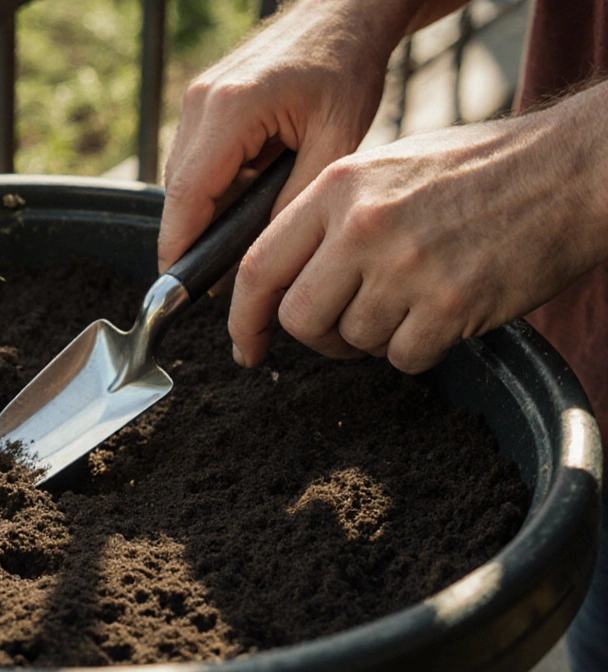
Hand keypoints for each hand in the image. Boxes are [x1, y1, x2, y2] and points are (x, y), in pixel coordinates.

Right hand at [157, 0, 418, 273]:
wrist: (344, 13)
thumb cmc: (347, 66)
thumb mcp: (336, 141)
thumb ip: (296, 199)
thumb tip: (264, 253)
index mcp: (231, 110)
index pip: (187, 195)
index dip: (178, 246)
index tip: (177, 284)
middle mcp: (201, 101)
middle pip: (179, 190)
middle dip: (191, 235)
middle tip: (215, 279)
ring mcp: (197, 98)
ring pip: (184, 176)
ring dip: (206, 209)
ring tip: (238, 240)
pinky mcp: (203, 100)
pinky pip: (196, 157)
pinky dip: (215, 185)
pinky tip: (248, 196)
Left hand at [228, 85, 607, 372]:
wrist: (570, 169)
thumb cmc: (477, 169)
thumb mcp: (385, 169)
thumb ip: (330, 218)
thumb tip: (281, 280)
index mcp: (336, 187)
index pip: (258, 267)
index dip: (244, 317)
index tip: (245, 344)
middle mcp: (362, 226)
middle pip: (299, 318)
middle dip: (318, 336)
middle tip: (346, 329)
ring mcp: (405, 266)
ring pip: (354, 340)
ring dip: (378, 336)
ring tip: (416, 297)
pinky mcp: (449, 305)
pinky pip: (404, 358)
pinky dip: (419, 350)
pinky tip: (444, 313)